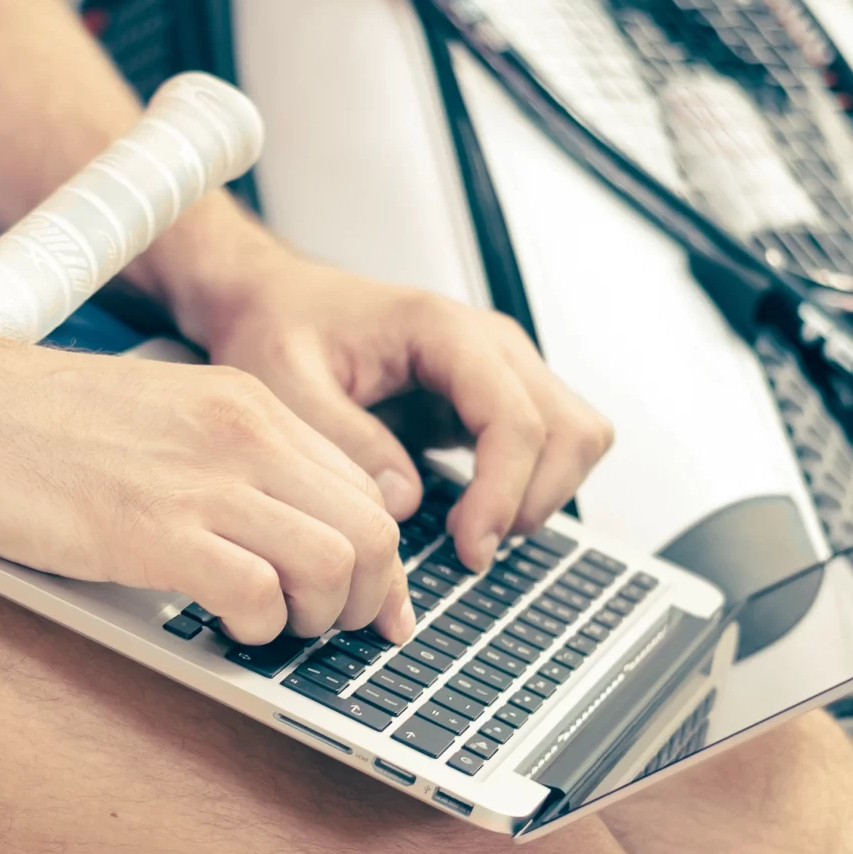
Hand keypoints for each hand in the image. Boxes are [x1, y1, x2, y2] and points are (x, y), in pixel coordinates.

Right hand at [0, 336, 412, 646]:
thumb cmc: (26, 423)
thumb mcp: (156, 420)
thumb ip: (220, 463)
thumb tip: (270, 535)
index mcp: (246, 406)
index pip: (365, 489)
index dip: (377, 564)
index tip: (364, 605)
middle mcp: (241, 435)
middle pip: (372, 532)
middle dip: (360, 600)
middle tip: (316, 629)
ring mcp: (201, 482)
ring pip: (334, 565)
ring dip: (313, 619)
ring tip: (268, 628)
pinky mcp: (151, 531)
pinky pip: (256, 595)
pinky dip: (252, 628)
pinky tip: (219, 625)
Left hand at [172, 252, 614, 571]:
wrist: (276, 302)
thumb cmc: (279, 327)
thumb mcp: (284, 383)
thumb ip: (343, 439)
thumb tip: (404, 501)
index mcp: (442, 329)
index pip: (514, 417)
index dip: (503, 491)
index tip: (470, 547)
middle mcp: (489, 344)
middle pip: (570, 429)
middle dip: (531, 501)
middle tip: (471, 551)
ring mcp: (501, 371)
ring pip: (576, 439)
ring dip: (541, 497)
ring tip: (475, 536)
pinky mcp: (493, 400)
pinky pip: (550, 447)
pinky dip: (529, 489)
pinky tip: (476, 515)